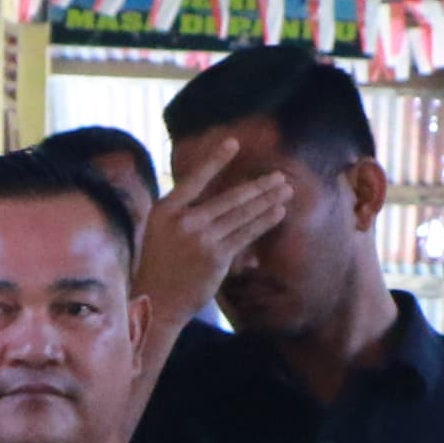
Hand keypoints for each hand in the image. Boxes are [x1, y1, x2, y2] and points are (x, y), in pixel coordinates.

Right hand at [131, 133, 289, 332]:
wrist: (158, 299)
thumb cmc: (162, 264)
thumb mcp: (161, 230)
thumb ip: (185, 211)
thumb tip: (218, 197)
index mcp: (166, 209)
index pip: (195, 179)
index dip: (215, 160)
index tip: (234, 143)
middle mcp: (184, 220)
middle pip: (229, 197)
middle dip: (258, 186)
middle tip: (280, 176)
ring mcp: (202, 238)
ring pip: (242, 214)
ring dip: (267, 200)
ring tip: (285, 190)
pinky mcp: (217, 256)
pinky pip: (246, 234)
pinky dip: (264, 221)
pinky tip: (278, 212)